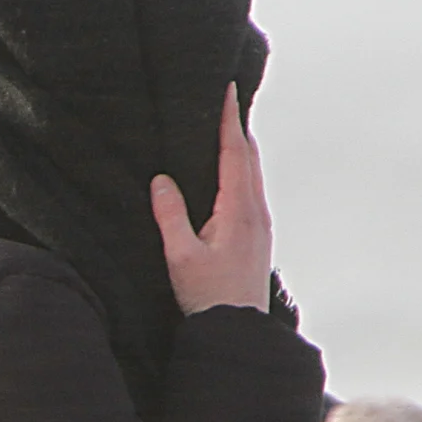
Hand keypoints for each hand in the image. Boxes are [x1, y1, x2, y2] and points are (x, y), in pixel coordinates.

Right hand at [153, 87, 272, 314]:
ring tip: (229, 128)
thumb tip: (161, 181)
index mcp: (238, 211)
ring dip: (242, 148)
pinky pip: (252, 191)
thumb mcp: (180, 257)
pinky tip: (231, 173)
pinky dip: (243, 170)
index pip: (235, 153)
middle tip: (228, 100)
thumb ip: (170, 216)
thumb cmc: (209, 297)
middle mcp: (255, 213)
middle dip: (238, 127)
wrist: (238, 331)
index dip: (230, 121)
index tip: (229, 91)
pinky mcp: (257, 237)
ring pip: (253, 174)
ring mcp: (260, 225)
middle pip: (250, 158)